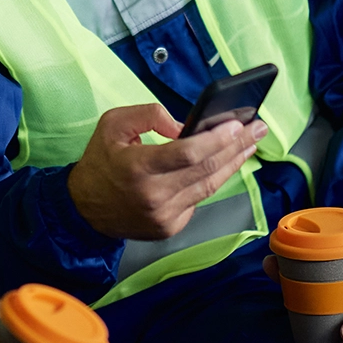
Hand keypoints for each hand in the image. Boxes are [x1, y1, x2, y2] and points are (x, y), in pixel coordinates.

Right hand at [68, 103, 263, 241]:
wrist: (84, 209)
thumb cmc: (100, 162)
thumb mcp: (113, 124)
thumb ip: (148, 115)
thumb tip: (184, 125)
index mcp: (138, 167)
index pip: (187, 153)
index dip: (216, 139)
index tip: (237, 125)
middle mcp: (153, 195)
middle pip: (206, 168)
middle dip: (236, 146)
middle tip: (257, 129)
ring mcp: (164, 215)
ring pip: (209, 186)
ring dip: (233, 163)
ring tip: (249, 145)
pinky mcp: (170, 227)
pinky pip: (198, 200)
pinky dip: (211, 180)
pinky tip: (224, 164)